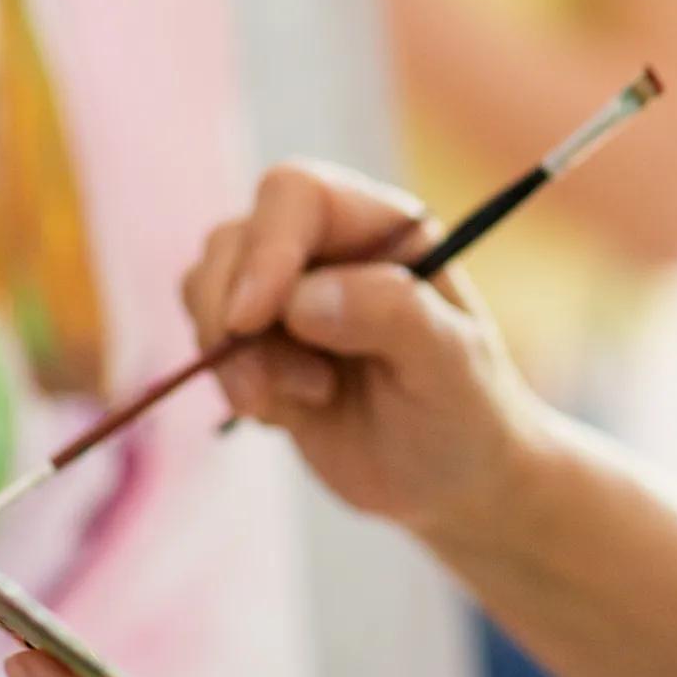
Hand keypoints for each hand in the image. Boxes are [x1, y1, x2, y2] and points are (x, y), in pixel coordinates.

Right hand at [183, 159, 542, 542]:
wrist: (450, 481)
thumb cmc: (467, 411)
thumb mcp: (452, 364)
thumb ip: (392, 315)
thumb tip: (304, 299)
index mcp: (384, 227)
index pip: (298, 195)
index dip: (265, 248)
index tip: (250, 319)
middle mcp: (330, 248)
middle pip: (236, 238)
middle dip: (231, 314)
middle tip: (271, 389)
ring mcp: (289, 295)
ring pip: (208, 286)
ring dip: (233, 355)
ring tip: (308, 397)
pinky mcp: (261, 344)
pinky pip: (209, 343)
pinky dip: (233, 381)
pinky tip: (290, 413)